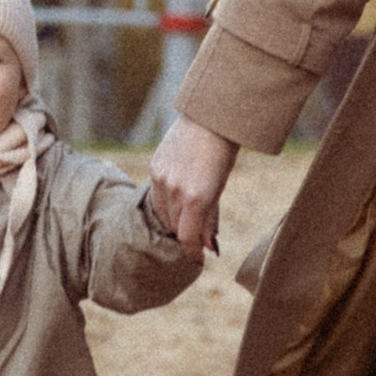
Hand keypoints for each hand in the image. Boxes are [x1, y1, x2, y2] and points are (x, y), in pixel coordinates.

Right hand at [147, 116, 239, 258]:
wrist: (210, 118)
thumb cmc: (221, 155)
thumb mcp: (219, 189)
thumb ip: (210, 219)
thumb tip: (209, 247)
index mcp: (196, 198)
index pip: (187, 237)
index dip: (192, 251)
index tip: (196, 257)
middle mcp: (175, 190)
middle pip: (174, 227)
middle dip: (184, 233)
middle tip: (194, 234)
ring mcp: (162, 178)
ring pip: (162, 212)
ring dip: (173, 218)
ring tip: (186, 213)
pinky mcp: (154, 167)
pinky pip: (156, 194)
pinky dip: (165, 200)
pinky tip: (177, 194)